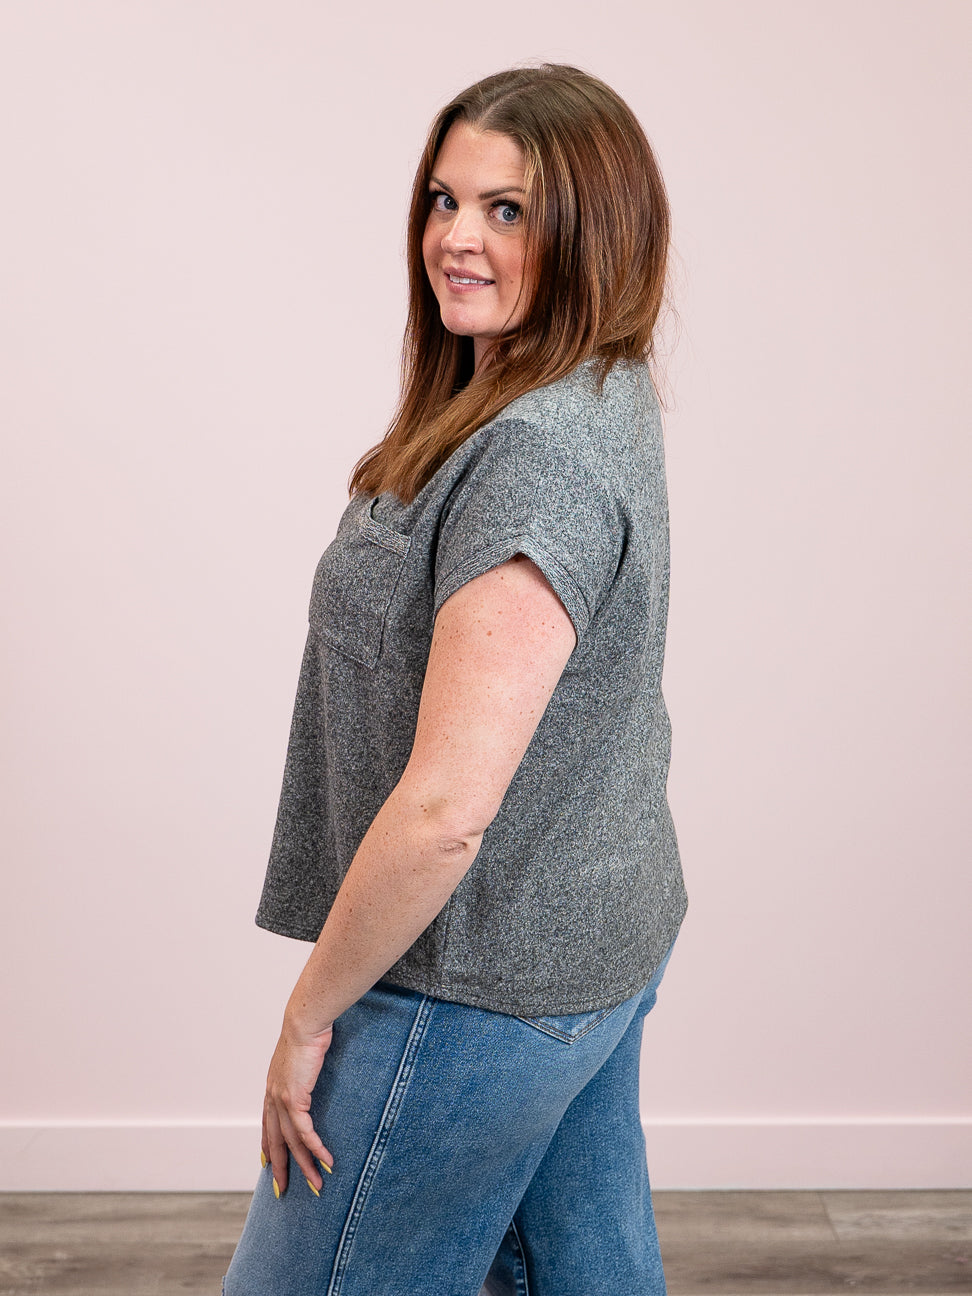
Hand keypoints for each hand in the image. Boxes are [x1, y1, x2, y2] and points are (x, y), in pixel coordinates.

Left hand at [262, 1012, 334, 1196]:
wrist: (305, 1022)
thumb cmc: (308, 1032)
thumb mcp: (302, 1056)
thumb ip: (303, 1070)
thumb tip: (312, 1071)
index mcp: (272, 1088)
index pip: (267, 1125)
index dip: (268, 1147)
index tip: (268, 1165)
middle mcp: (272, 1097)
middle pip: (275, 1141)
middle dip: (281, 1168)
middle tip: (284, 1191)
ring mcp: (281, 1099)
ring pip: (291, 1143)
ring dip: (305, 1166)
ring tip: (318, 1184)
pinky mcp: (294, 1098)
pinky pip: (305, 1132)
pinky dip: (315, 1148)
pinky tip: (326, 1160)